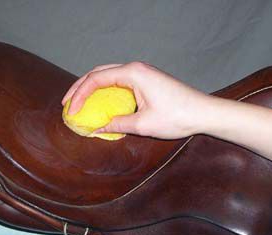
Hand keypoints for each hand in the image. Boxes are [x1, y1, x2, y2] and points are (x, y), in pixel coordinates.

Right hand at [61, 62, 212, 138]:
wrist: (204, 113)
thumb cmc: (178, 116)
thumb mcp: (143, 124)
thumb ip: (117, 124)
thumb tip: (97, 128)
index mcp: (133, 73)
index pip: (96, 79)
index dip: (79, 94)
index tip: (71, 110)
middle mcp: (136, 69)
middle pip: (99, 73)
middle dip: (80, 87)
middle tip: (67, 103)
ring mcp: (142, 73)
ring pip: (108, 76)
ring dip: (92, 88)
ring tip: (79, 102)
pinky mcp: (146, 80)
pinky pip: (119, 82)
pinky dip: (106, 91)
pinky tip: (100, 103)